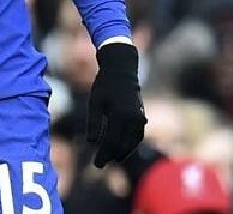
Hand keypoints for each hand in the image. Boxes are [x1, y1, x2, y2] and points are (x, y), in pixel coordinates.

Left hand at [86, 42, 146, 167]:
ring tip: (112, 158)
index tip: (96, 164)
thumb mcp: (95, 101)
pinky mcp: (141, 115)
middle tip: (100, 164)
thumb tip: (91, 142)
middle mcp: (132, 119)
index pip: (111, 142)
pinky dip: (131, 144)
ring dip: (123, 152)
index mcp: (120, 116)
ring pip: (133, 142)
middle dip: (111, 156)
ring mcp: (139, 117)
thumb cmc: (104, 84)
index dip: (103, 155)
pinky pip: (138, 135)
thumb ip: (93, 122)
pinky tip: (124, 147)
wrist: (122, 69)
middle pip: (122, 145)